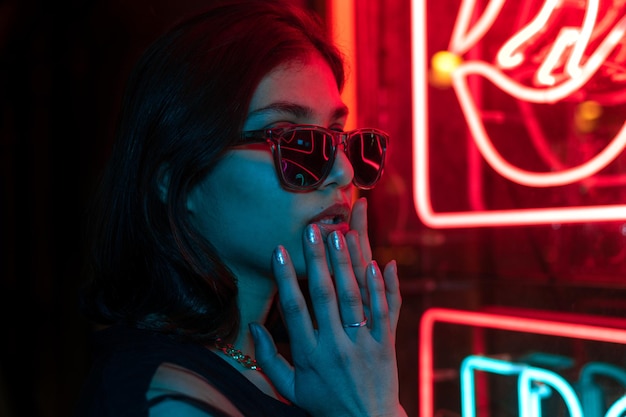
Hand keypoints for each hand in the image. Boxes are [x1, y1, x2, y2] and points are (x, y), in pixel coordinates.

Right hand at [251, 198, 405, 416]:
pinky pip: (385, 313)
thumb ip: (269, 359)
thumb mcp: (291, 388)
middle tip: (312, 230)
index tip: (279, 251)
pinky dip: (382, 288)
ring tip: (340, 234)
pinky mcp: (386, 346)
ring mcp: (363, 345)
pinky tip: (378, 263)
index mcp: (310, 355)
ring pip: (354, 298)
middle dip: (317, 260)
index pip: (295, 310)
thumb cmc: (325, 403)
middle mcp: (336, 347)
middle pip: (325, 296)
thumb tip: (253, 327)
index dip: (286, 278)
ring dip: (347, 264)